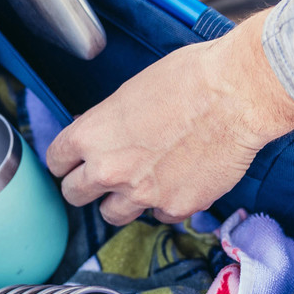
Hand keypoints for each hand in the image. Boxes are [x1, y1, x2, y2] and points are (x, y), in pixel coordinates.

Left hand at [46, 11, 293, 224]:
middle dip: (86, 186)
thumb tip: (99, 133)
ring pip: (113, 215)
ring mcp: (142, 194)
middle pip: (74, 195)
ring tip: (142, 181)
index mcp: (91, 134)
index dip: (65, 160)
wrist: (237, 94)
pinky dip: (167, 202)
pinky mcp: (177, 207)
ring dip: (123, 201)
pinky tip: (180, 179)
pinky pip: (160, 215)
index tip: (73, 162)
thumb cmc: (189, 78)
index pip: (56, 161)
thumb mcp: (131, 91)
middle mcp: (109, 169)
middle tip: (104, 175)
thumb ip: (107, 121)